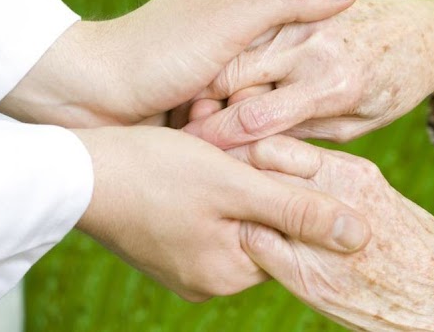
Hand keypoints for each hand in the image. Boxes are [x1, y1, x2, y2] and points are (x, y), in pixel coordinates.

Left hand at [0, 0, 358, 127]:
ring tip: (247, 140)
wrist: (84, 97)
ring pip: (254, 103)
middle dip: (270, 99)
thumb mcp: (229, 20)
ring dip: (251, 124)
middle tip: (270, 120)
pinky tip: (240, 154)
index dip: (305, 58)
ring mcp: (208, 77)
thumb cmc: (155, 50)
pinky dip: (233, 138)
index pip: (291, 30)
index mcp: (231, 6)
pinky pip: (231, 126)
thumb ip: (289, 4)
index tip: (325, 84)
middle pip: (274, 71)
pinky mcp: (197, 111)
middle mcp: (221, 39)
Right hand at [71, 126, 369, 301]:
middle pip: (264, 225)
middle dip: (261, 183)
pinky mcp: (167, 245)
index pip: (290, 236)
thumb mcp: (236, 185)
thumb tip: (359, 238)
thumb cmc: (154, 172)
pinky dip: (212, 189)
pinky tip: (196, 165)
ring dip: (236, 182)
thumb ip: (298, 211)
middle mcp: (208, 279)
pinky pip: (209, 217)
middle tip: (236, 154)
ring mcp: (184, 264)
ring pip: (237, 216)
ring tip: (212, 156)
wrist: (74, 171)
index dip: (292, 192)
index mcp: (229, 273)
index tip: (279, 161)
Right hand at [184, 0, 433, 147]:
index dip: (223, 140)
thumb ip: (311, 129)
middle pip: (238, 80)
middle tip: (181, 135)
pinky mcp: (297, 7)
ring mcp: (302, 20)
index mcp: (333, 84)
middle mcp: (314, 47)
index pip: (260, 117)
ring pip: (237, 53)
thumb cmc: (397, 85)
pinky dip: (229, 60)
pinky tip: (216, 81)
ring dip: (209, 83)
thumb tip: (264, 147)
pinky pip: (250, 34)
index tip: (200, 159)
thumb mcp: (362, 121)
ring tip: (191, 111)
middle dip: (204, 109)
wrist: (426, 32)